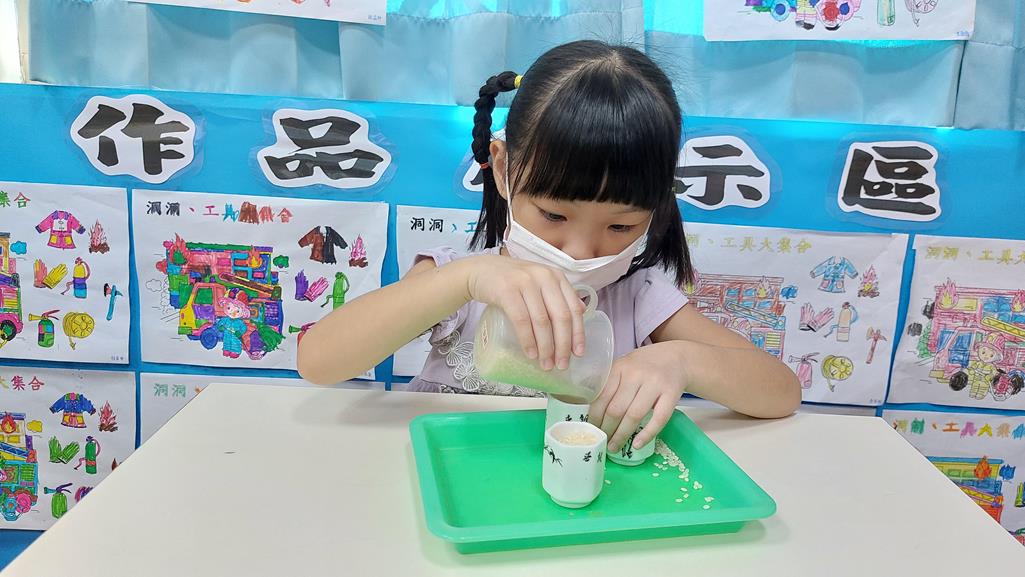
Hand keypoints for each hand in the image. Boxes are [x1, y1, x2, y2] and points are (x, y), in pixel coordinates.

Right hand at [461, 254, 585, 370]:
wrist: (479, 271)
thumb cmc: (511, 281)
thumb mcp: (539, 282)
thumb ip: (559, 294)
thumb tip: (582, 311)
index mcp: (556, 276)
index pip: (573, 308)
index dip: (578, 333)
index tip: (578, 354)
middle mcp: (544, 276)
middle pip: (561, 317)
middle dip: (563, 345)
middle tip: (561, 365)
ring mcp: (525, 282)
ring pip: (542, 321)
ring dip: (546, 347)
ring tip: (545, 364)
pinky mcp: (507, 290)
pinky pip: (521, 320)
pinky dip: (527, 340)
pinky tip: (530, 353)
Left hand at [589, 342, 690, 452]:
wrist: (678, 358)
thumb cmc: (646, 366)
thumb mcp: (626, 366)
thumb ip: (611, 383)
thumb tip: (593, 412)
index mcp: (620, 367)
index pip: (602, 397)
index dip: (595, 417)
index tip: (592, 430)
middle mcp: (636, 374)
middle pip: (616, 408)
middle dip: (606, 429)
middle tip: (602, 442)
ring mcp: (655, 384)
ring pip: (634, 415)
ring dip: (622, 435)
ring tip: (615, 447)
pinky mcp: (672, 393)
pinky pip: (658, 418)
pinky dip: (647, 434)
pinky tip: (637, 444)